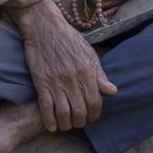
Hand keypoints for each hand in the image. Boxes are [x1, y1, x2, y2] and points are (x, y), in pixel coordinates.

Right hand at [4, 0, 116, 130]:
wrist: (44, 26)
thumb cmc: (68, 38)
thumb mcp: (89, 53)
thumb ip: (100, 74)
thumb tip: (112, 91)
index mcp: (86, 71)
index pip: (94, 102)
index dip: (95, 114)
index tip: (92, 117)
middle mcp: (72, 78)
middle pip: (79, 111)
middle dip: (81, 122)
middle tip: (79, 122)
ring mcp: (55, 81)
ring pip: (63, 113)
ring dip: (66, 124)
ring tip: (67, 124)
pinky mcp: (40, 82)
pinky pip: (45, 107)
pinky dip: (49, 120)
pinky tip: (52, 126)